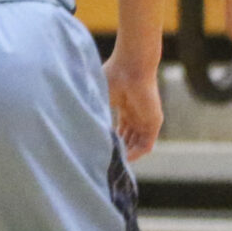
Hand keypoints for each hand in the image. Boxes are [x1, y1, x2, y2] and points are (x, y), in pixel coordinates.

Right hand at [103, 41, 163, 161]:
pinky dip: (135, 154)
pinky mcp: (154, 121)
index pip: (120, 131)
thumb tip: (76, 130)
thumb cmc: (113, 76)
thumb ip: (92, 112)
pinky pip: (146, 145)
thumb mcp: (99, 98)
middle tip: (103, 162)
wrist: (130, 67)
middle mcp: (137, 114)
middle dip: (117, 151)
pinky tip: (121, 158)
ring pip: (137, 144)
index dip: (110, 141)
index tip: (98, 150)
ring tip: (110, 163)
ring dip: (125, 155)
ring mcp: (146, 118)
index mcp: (125, 107)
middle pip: (128, 139)